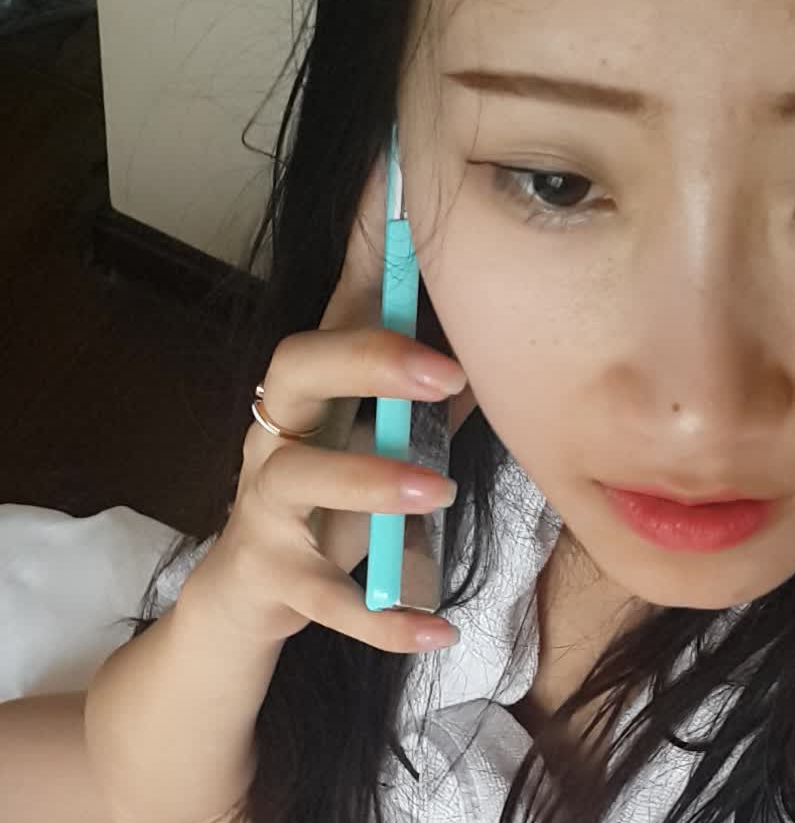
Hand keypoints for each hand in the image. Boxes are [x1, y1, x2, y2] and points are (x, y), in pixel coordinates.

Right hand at [185, 152, 470, 652]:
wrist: (251, 598)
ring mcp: (266, 510)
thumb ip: (437, 398)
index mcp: (311, 394)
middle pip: (295, 367)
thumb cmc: (332, 504)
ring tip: (438, 490)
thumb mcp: (383, 442)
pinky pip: (327, 603)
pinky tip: (440, 628)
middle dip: (366, 360)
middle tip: (444, 372)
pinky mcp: (274, 581)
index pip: (334, 306)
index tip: (404, 194)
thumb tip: (516, 337)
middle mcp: (275, 436)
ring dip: (370, 481)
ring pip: (298, 479)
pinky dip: (385, 620)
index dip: (364, 252)